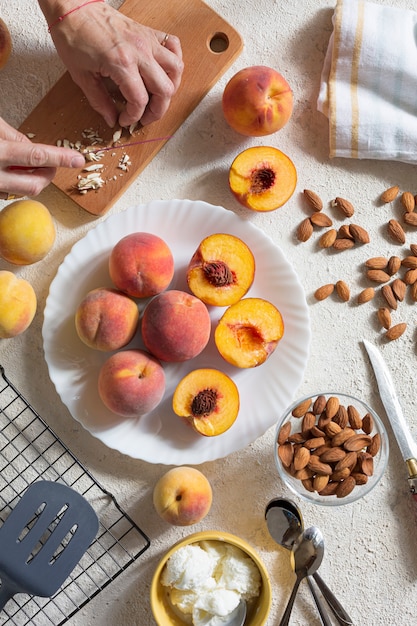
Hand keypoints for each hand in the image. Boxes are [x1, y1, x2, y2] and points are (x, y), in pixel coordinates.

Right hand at [0, 117, 84, 198]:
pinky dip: (18, 183)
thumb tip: (36, 146)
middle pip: (35, 184)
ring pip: (24, 192)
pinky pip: (11, 193)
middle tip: (50, 164)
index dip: (60, 158)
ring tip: (26, 165)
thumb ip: (14, 136)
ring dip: (33, 179)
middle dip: (48, 174)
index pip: (37, 157)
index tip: (77, 159)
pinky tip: (12, 172)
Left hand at [42, 2, 183, 127]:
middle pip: (164, 89)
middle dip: (156, 111)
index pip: (139, 101)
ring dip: (170, 88)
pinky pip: (173, 45)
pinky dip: (174, 61)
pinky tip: (164, 71)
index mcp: (121, 63)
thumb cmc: (74, 36)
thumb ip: (99, 101)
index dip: (134, 116)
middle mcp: (139, 51)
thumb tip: (111, 118)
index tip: (125, 120)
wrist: (73, 7)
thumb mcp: (81, 76)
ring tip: (158, 97)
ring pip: (175, 69)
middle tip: (144, 117)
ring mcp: (147, 40)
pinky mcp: (148, 32)